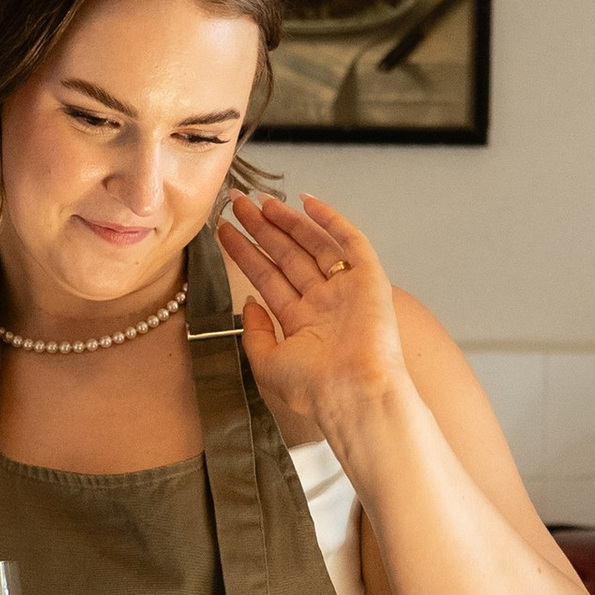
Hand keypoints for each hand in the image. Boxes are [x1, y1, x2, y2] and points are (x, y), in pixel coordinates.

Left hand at [216, 190, 405, 446]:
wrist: (352, 393)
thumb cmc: (313, 388)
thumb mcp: (267, 363)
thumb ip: (254, 332)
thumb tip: (248, 301)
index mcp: (302, 323)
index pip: (268, 278)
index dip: (245, 252)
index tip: (224, 230)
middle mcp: (324, 303)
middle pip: (287, 256)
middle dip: (261, 229)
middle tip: (237, 203)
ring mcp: (346, 290)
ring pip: (313, 245)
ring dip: (287, 221)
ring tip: (259, 201)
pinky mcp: (370, 280)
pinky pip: (351, 243)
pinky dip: (332, 221)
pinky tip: (306, 202)